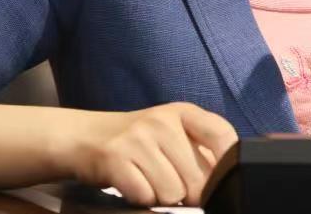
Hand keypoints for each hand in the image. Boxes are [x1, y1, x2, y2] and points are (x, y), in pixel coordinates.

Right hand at [61, 102, 239, 205]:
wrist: (84, 136)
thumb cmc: (136, 140)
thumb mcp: (171, 132)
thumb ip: (200, 150)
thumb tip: (225, 182)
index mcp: (183, 112)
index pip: (222, 135)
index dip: (226, 164)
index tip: (220, 180)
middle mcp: (162, 121)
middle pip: (198, 179)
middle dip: (187, 192)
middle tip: (168, 181)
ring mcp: (138, 138)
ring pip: (173, 193)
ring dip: (161, 197)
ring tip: (148, 180)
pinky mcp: (115, 159)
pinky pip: (145, 197)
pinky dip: (140, 199)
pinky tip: (132, 184)